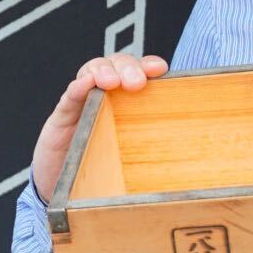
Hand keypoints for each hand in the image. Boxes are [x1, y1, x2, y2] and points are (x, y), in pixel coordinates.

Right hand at [31, 53, 167, 201]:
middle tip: (136, 82)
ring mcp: (83, 103)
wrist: (64, 187)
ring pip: (93, 71)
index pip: (139, 72)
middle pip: (117, 65)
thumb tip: (190, 167)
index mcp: (127, 101)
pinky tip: (85, 84)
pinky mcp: (62, 116)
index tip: (160, 68)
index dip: (148, 65)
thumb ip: (153, 151)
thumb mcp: (132, 159)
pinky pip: (69, 96)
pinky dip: (78, 87)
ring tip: (111, 81)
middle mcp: (106, 95)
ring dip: (104, 71)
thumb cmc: (102, 170)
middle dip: (128, 67)